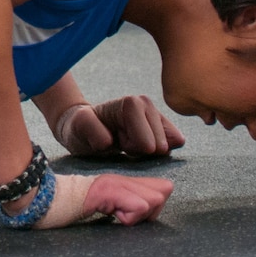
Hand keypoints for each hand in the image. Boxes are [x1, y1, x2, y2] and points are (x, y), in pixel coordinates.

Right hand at [33, 172, 174, 227]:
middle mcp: (120, 179)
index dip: (154, 208)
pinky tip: (113, 217)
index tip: (131, 216)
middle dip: (150, 213)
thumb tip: (147, 209)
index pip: (161, 188)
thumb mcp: (104, 207)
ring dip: (139, 217)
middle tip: (125, 218)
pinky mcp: (105, 192)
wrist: (42, 200)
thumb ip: (124, 205)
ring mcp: (113, 183)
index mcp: (121, 182)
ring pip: (152, 200)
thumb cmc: (69, 208)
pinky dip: (130, 217)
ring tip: (116, 217)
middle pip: (162, 193)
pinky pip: (136, 206)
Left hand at [53, 94, 186, 159]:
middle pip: (159, 147)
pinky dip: (157, 153)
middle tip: (121, 141)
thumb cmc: (82, 129)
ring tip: (127, 142)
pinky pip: (175, 146)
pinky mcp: (165, 126)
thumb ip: (90, 130)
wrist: (86, 129)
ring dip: (146, 151)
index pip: (146, 144)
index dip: (130, 147)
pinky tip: (141, 145)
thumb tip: (108, 141)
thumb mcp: (79, 128)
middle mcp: (148, 104)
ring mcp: (158, 115)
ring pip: (167, 149)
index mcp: (132, 103)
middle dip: (139, 150)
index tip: (114, 139)